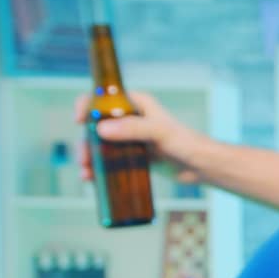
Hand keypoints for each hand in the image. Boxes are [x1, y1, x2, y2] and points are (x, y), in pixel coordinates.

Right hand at [72, 90, 212, 183]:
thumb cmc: (185, 142)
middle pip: (95, 126)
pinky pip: (110, 160)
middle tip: (84, 159)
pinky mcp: (132, 156)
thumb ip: (133, 129)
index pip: (102, 98)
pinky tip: (91, 179)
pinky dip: (99, 169)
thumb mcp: (159, 132)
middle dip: (85, 142)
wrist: (200, 166)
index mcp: (134, 103)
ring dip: (89, 157)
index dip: (86, 106)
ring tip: (86, 174)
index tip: (79, 120)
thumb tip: (101, 130)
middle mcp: (128, 118)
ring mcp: (129, 138)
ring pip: (100, 145)